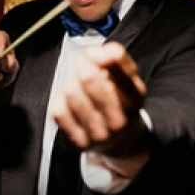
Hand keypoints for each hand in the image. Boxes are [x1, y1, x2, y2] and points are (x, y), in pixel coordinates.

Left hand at [51, 42, 147, 156]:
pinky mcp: (78, 142)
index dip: (103, 56)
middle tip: (82, 65)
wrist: (121, 143)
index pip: (118, 71)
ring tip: (78, 87)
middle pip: (89, 79)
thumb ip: (116, 58)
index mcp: (135, 100)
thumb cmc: (120, 101)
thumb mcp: (127, 79)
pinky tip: (70, 103)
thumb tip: (96, 52)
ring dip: (71, 84)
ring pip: (71, 93)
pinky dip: (60, 100)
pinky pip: (59, 110)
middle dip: (83, 65)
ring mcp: (98, 134)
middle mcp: (119, 121)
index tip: (97, 54)